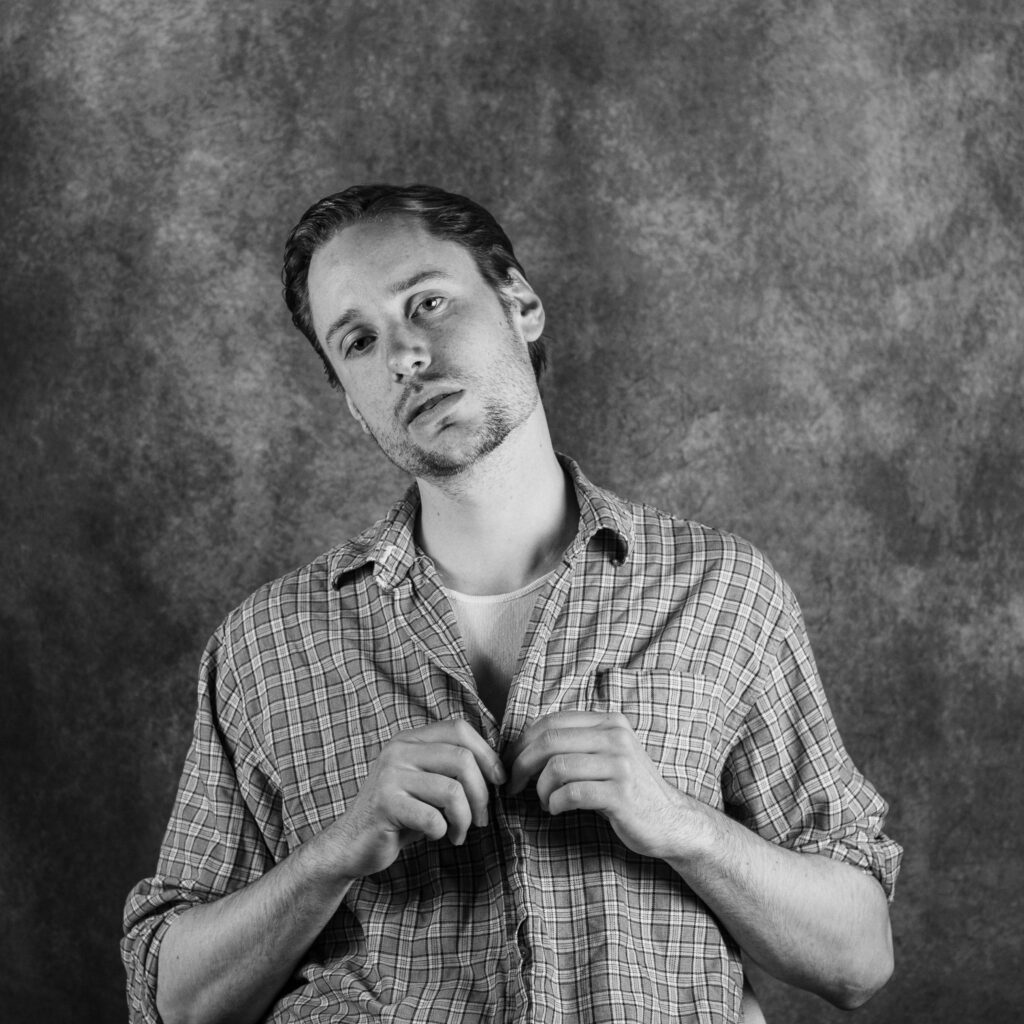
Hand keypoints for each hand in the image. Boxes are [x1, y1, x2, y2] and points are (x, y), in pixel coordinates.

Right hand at [321, 720, 505, 879]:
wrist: (352, 844)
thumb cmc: (401, 813)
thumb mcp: (426, 781)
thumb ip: (452, 767)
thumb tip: (499, 769)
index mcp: (410, 738)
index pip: (459, 728)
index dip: (488, 754)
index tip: (499, 781)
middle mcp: (399, 750)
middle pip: (462, 759)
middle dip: (481, 794)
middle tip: (481, 818)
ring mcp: (390, 776)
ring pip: (452, 791)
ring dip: (465, 819)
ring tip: (459, 832)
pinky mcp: (385, 804)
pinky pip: (433, 817)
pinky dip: (443, 831)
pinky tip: (437, 836)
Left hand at [503, 711, 699, 859]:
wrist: (672, 820)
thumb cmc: (628, 790)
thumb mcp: (606, 755)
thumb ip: (575, 744)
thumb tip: (523, 746)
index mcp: (609, 721)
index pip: (552, 721)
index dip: (523, 742)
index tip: (510, 763)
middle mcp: (616, 736)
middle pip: (549, 741)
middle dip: (522, 764)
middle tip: (512, 784)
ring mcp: (621, 764)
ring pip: (556, 767)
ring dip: (539, 788)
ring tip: (544, 801)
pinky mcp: (621, 794)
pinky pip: (570, 793)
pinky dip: (554, 803)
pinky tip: (556, 809)